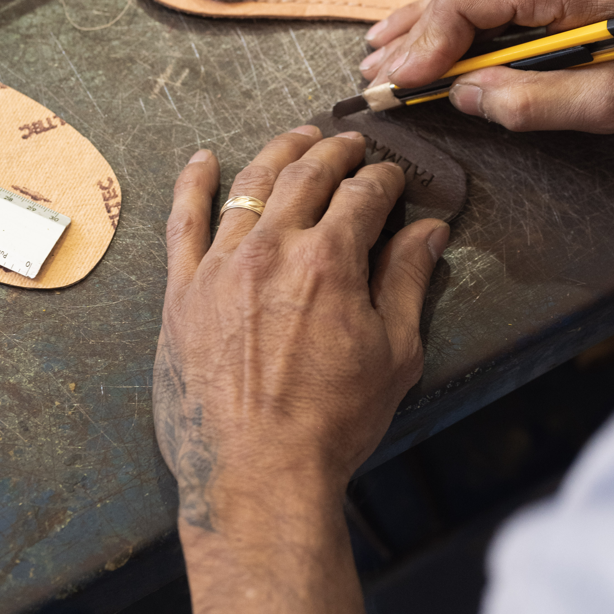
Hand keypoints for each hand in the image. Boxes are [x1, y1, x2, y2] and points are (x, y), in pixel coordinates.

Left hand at [153, 129, 448, 613]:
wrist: (257, 475)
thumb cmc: (332, 421)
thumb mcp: (394, 354)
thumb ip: (408, 280)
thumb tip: (429, 231)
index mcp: (330, 259)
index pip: (363, 193)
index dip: (384, 178)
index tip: (391, 177)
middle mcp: (274, 248)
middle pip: (308, 173)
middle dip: (336, 150)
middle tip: (350, 143)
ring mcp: (222, 264)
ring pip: (251, 183)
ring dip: (280, 152)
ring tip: (299, 138)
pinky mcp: (183, 289)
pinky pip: (183, 222)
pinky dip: (192, 183)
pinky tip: (203, 160)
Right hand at [359, 0, 613, 132]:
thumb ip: (535, 103)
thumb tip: (467, 97)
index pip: (462, 0)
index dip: (423, 46)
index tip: (399, 84)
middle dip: (411, 41)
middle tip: (374, 80)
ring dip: (424, 25)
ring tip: (380, 57)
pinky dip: (453, 12)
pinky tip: (418, 28)